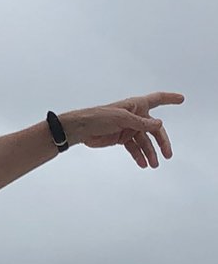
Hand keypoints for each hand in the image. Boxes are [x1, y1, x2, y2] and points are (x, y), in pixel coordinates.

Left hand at [61, 92, 184, 168]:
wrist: (81, 130)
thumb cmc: (99, 117)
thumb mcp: (121, 119)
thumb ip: (141, 123)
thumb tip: (160, 124)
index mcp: (136, 105)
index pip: (157, 99)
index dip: (170, 99)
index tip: (181, 99)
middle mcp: (135, 116)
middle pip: (154, 129)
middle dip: (161, 142)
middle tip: (168, 154)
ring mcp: (129, 128)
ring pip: (144, 142)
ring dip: (150, 153)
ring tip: (154, 165)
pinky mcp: (121, 139)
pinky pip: (134, 148)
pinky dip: (139, 156)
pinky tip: (143, 164)